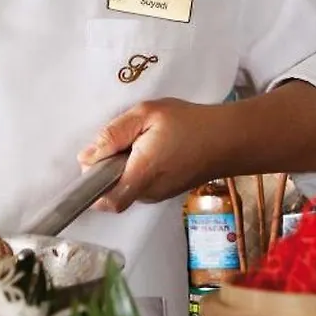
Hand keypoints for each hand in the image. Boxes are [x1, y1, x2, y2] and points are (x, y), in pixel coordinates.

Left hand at [77, 97, 231, 212]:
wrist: (229, 138)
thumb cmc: (189, 123)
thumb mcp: (147, 114)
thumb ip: (114, 134)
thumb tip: (86, 157)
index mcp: (142, 174)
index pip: (106, 201)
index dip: (92, 188)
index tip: (95, 162)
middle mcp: (149, 192)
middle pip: (113, 192)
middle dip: (109, 170)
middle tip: (124, 141)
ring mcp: (159, 195)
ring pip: (127, 188)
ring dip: (124, 168)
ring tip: (142, 140)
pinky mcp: (167, 192)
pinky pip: (141, 185)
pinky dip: (139, 170)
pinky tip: (153, 148)